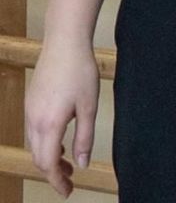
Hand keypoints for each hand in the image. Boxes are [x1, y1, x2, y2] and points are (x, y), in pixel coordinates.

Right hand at [26, 36, 99, 197]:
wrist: (64, 44)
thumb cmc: (80, 72)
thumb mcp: (89, 107)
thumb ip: (85, 137)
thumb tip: (82, 164)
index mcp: (49, 124)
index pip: (48, 163)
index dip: (57, 181)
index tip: (67, 191)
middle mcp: (34, 122)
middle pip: (38, 158)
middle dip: (53, 173)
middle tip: (70, 180)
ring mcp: (29, 112)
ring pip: (35, 146)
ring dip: (50, 158)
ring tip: (70, 163)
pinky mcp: (31, 104)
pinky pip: (34, 133)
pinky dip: (46, 144)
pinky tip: (61, 141)